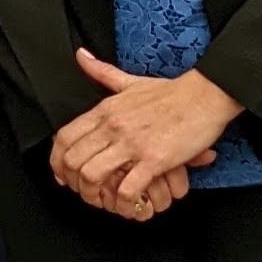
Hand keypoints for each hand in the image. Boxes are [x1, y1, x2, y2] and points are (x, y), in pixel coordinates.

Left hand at [50, 48, 244, 208]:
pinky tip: (129, 206)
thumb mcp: (129, 82)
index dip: (56, 161)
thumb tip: (79, 55)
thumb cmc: (170, 93)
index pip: (64, 137)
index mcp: (105, 110)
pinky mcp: (154, 159)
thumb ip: (101, 72)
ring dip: (93, 195)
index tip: (62, 174)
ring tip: (104, 201)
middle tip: (84, 192)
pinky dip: (123, 203)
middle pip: (73, 160)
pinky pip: (127, 189)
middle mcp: (113, 126)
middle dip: (73, 183)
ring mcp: (132, 143)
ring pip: (92, 175)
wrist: (205, 96)